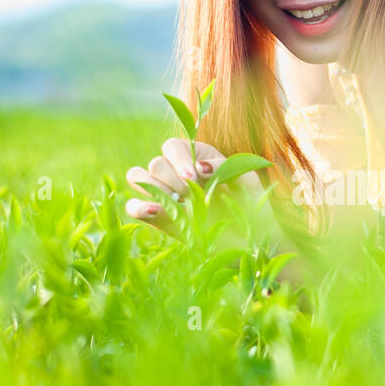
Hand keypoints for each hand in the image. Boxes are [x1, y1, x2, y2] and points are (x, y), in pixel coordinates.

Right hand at [125, 137, 264, 236]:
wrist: (251, 239)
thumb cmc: (251, 204)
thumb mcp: (246, 180)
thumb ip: (224, 167)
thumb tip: (198, 167)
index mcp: (194, 156)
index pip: (172, 146)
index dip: (179, 159)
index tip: (194, 177)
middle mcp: (175, 172)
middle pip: (155, 163)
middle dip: (171, 179)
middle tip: (190, 196)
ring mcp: (164, 194)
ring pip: (137, 177)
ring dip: (153, 189)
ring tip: (176, 204)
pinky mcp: (157, 218)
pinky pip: (133, 207)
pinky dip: (139, 207)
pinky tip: (156, 212)